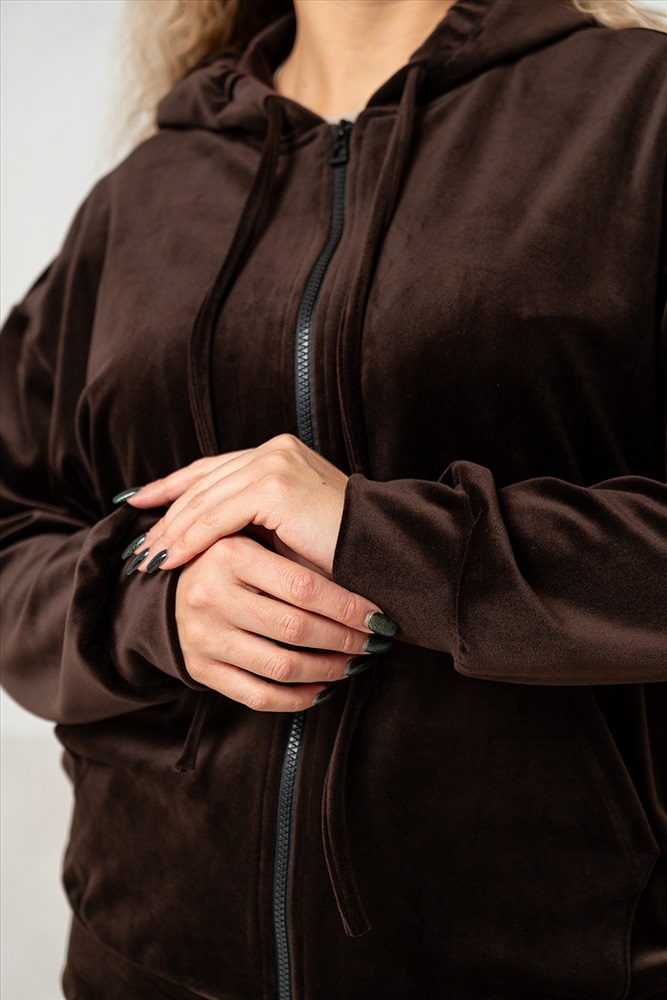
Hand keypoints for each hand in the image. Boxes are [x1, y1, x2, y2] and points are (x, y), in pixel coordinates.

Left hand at [128, 435, 346, 576]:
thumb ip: (249, 522)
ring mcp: (275, 462)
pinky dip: (189, 539)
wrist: (383, 554)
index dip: (172, 486)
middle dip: (165, 514)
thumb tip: (201, 538)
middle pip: (203, 482)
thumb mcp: (286, 531)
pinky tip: (170, 559)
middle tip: (138, 545)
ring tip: (147, 558)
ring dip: (171, 531)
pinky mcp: (274, 485)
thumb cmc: (341, 553)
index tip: (138, 502)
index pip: (213, 469)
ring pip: (204, 499)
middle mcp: (274, 450)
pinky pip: (217, 516)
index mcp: (278, 453)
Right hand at [174, 534, 390, 710]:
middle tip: (371, 642)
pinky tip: (320, 690)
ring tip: (351, 664)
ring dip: (327, 671)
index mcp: (228, 553)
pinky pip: (257, 696)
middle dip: (344, 640)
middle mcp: (210, 595)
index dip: (347, 607)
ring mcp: (201, 635)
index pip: (303, 588)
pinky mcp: (199, 667)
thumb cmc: (234, 557)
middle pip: (295, 629)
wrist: (173, 581)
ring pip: (281, 667)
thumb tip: (366, 586)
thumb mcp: (256, 540)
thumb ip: (297, 556)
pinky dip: (297, 699)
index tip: (376, 616)